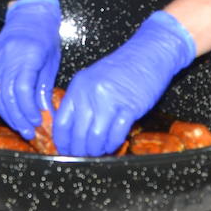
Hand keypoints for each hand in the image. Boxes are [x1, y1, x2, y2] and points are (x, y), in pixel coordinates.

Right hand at [0, 0, 61, 138]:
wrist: (29, 12)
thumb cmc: (44, 33)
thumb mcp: (51, 60)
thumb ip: (44, 86)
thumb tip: (43, 110)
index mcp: (28, 54)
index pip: (22, 89)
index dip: (28, 109)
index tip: (36, 121)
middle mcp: (9, 56)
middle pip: (7, 94)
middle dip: (17, 117)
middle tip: (27, 131)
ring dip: (5, 111)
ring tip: (17, 123)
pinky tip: (3, 107)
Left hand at [51, 10, 196, 156]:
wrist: (149, 53)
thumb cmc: (122, 67)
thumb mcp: (93, 79)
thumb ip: (81, 101)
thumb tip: (73, 130)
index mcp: (78, 87)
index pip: (62, 123)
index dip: (63, 142)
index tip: (66, 151)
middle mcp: (90, 93)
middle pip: (78, 134)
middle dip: (79, 151)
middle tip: (82, 157)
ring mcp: (110, 100)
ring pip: (96, 138)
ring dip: (96, 150)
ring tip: (99, 152)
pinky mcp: (130, 107)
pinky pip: (116, 134)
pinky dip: (113, 144)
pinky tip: (112, 144)